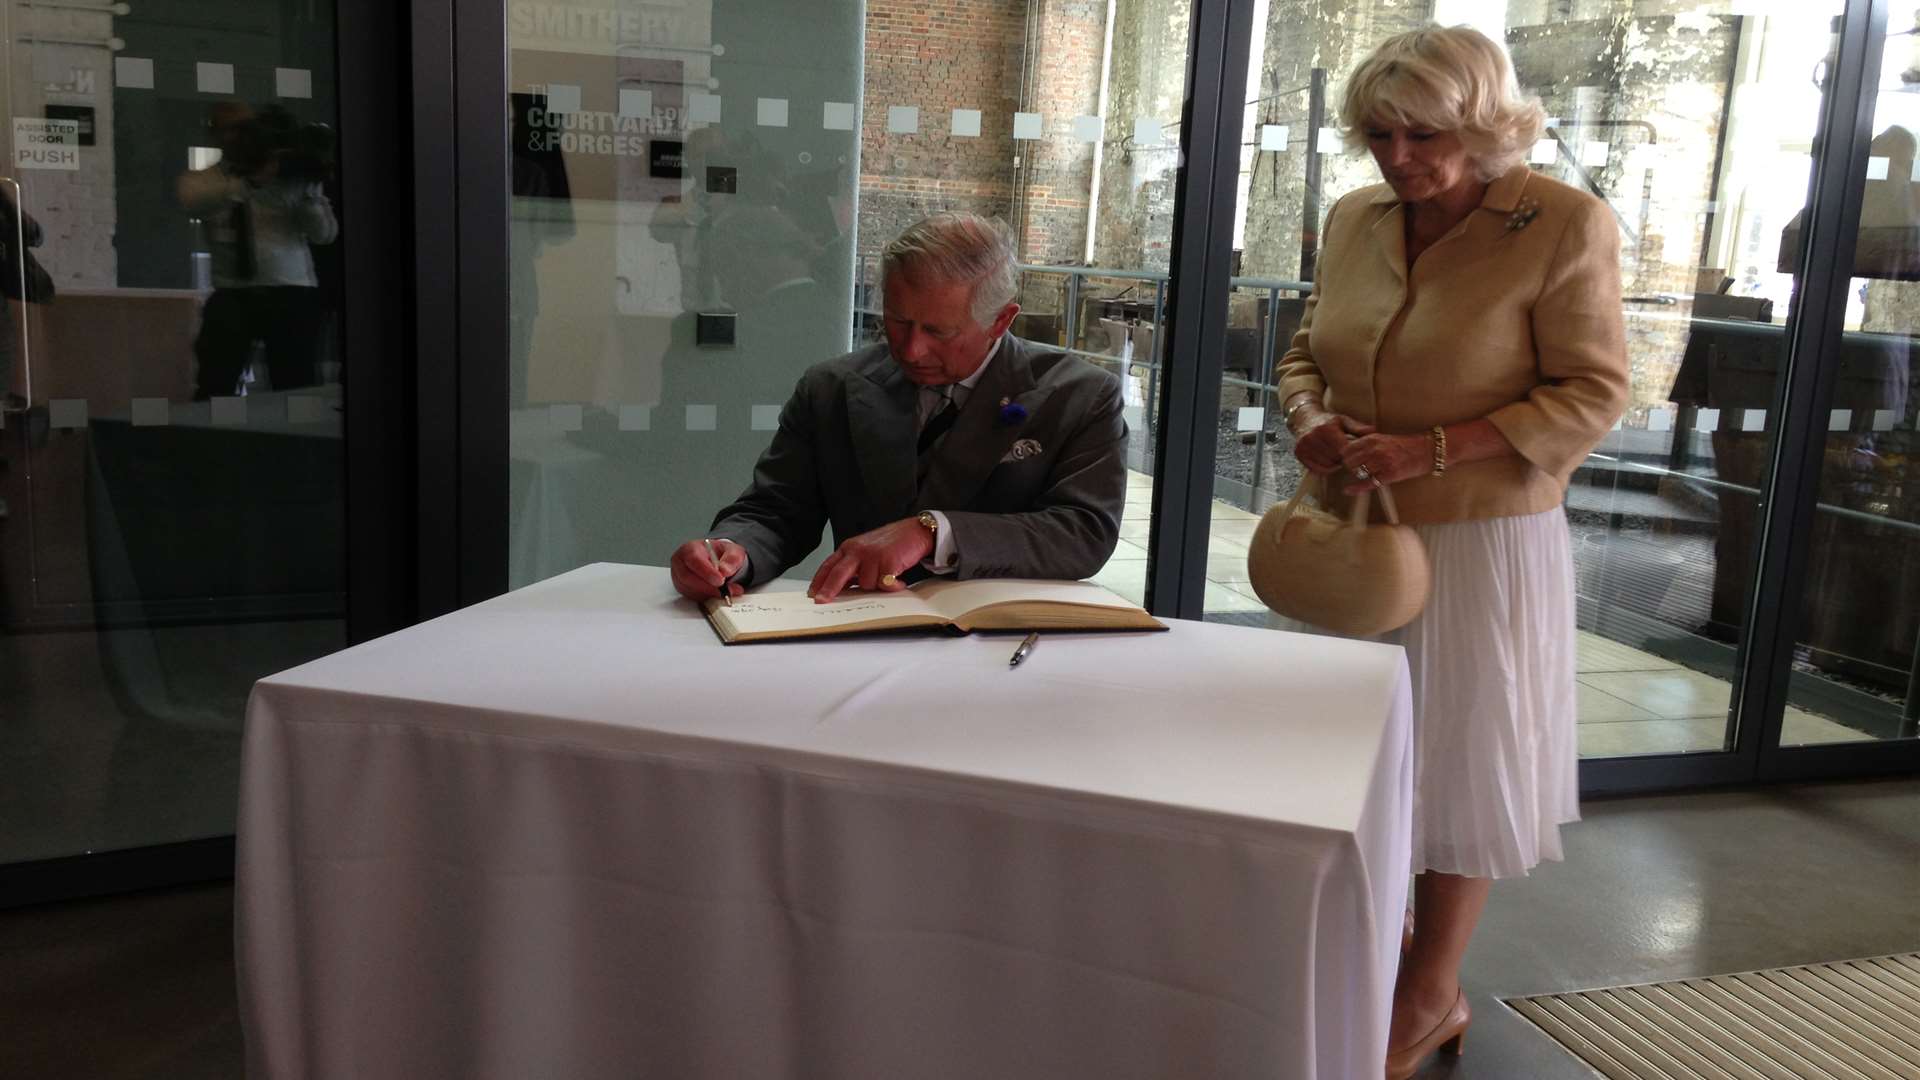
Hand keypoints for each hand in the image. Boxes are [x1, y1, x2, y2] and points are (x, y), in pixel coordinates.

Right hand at [669, 538, 746, 601]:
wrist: (717, 561)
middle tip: (724, 591)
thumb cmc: (720, 554)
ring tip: (725, 592)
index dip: (706, 572)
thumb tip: (725, 571)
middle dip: (707, 586)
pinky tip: (716, 593)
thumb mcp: (732, 551)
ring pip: (689, 590)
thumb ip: (732, 559)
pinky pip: (691, 597)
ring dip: (708, 593)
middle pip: (687, 577)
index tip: (720, 580)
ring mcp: (678, 576)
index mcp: (690, 548)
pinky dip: (705, 598)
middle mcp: (680, 562)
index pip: (694, 559)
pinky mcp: (682, 588)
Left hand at [807, 517, 934, 602]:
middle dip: (828, 590)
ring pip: (865, 584)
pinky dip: (892, 587)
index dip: (819, 581)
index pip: (829, 565)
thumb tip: (840, 588)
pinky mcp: (888, 561)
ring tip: (886, 579)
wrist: (915, 531)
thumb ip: (853, 567)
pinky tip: (898, 582)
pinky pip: (884, 584)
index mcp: (849, 547)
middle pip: (838, 574)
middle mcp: (858, 550)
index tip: (812, 594)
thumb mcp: (866, 552)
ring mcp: (872, 555)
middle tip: (821, 601)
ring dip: (876, 587)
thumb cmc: (891, 543)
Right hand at [1292, 411, 1374, 473]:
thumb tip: (1374, 432)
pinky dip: (1325, 468)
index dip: (1351, 455)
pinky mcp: (1299, 453)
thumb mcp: (1344, 421)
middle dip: (1343, 459)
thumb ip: (1358, 428)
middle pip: (1335, 458)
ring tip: (1336, 456)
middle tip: (1345, 455)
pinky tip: (1328, 460)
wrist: (1304, 419)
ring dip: (1334, 464)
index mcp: (1326, 428)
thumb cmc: (1327, 421)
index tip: (1358, 459)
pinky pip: (1317, 469)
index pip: (1343, 449)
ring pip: (1327, 465)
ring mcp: (1304, 446)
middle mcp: (1313, 437)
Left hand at [1339, 433, 1431, 493]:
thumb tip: (1349, 451)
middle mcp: (1375, 449)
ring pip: (1357, 472)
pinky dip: (1356, 488)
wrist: (1426, 451)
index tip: (1348, 459)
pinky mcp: (1389, 475)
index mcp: (1373, 439)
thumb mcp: (1383, 439)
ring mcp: (1382, 463)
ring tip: (1364, 474)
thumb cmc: (1405, 446)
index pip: (1348, 449)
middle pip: (1349, 461)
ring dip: (1357, 475)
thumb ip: (1367, 444)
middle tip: (1356, 468)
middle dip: (1350, 466)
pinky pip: (1367, 483)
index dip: (1346, 456)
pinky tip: (1348, 490)